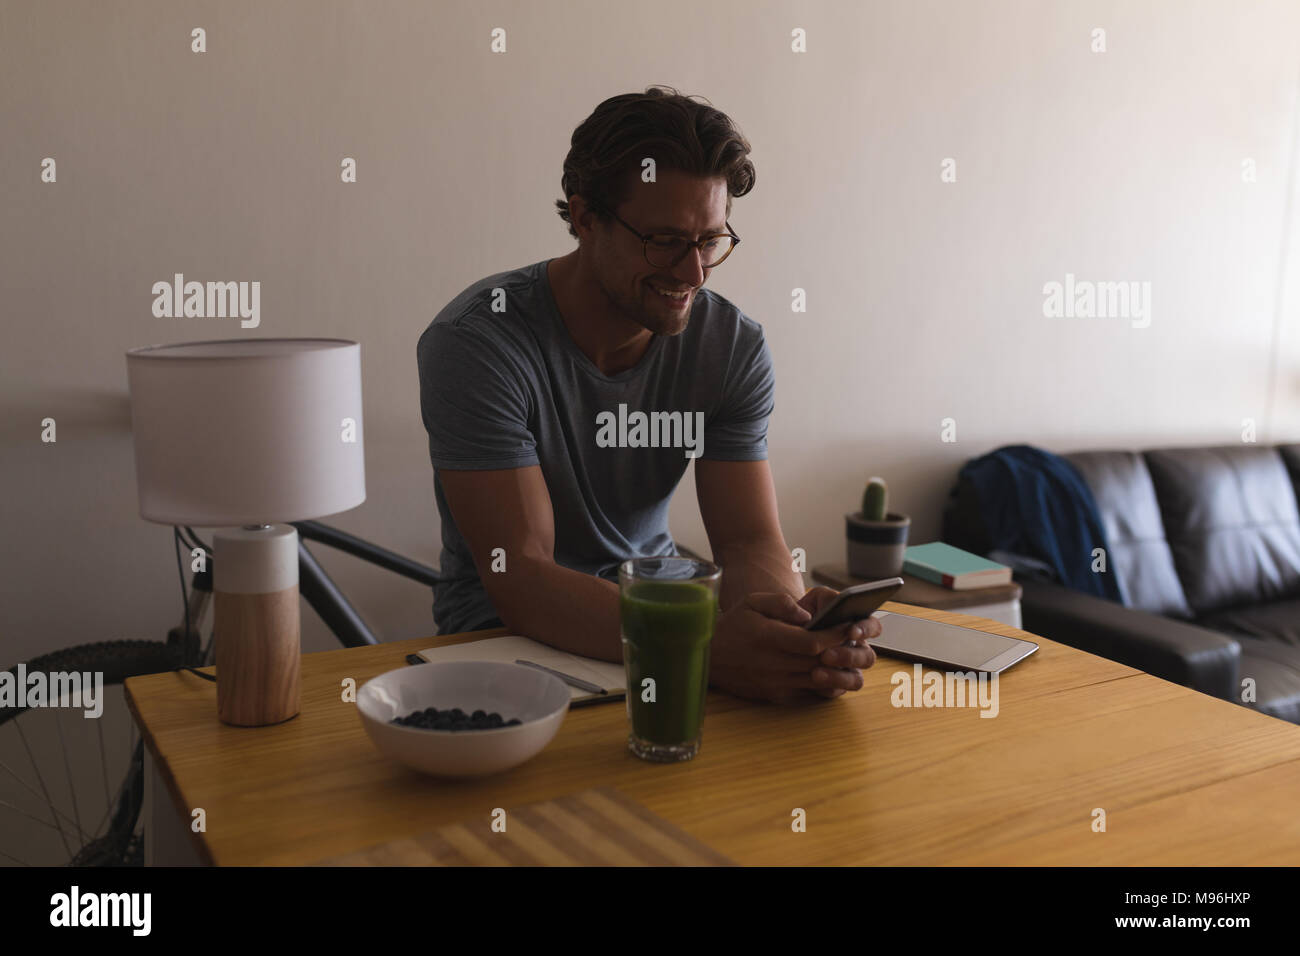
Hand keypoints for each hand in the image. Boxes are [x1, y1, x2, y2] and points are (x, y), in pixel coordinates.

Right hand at [708, 591, 877, 703]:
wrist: (710, 657)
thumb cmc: (734, 625)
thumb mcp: (752, 602)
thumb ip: (781, 603)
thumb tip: (808, 615)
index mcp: (769, 638)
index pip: (813, 642)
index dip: (836, 635)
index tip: (849, 626)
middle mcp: (774, 664)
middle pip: (820, 662)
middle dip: (841, 651)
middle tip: (854, 639)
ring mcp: (776, 683)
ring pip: (818, 680)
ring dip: (837, 669)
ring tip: (846, 654)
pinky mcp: (776, 695)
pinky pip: (809, 693)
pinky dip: (825, 684)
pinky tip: (831, 670)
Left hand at [797, 586, 881, 698]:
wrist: (785, 631)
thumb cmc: (806, 612)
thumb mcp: (816, 598)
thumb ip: (829, 597)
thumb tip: (836, 604)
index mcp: (858, 626)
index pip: (873, 627)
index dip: (866, 630)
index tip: (851, 631)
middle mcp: (857, 649)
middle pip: (868, 658)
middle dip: (849, 657)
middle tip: (826, 654)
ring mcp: (848, 670)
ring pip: (856, 679)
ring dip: (839, 677)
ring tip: (816, 672)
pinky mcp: (835, 685)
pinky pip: (837, 690)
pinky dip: (826, 686)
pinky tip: (812, 680)